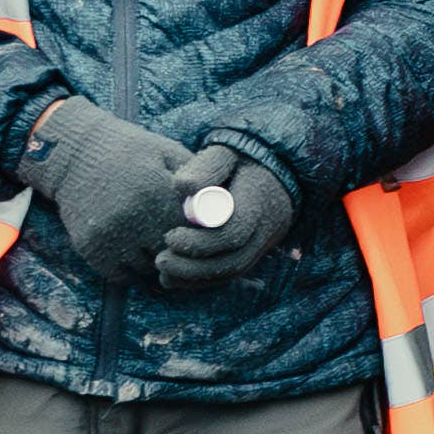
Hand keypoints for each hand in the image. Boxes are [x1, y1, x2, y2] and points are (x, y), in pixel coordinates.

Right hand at [26, 98, 200, 288]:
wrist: (74, 153)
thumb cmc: (129, 151)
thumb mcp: (167, 151)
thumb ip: (197, 179)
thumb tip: (225, 209)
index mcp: (156, 191)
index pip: (195, 231)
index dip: (202, 234)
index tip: (202, 231)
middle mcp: (133, 216)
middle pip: (174, 254)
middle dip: (182, 251)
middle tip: (183, 244)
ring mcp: (109, 235)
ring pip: (149, 269)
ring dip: (158, 263)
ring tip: (157, 245)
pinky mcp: (90, 248)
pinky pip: (122, 277)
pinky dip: (132, 270)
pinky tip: (136, 251)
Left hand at [146, 140, 296, 288]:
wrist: (274, 168)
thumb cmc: (240, 159)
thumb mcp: (225, 153)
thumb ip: (205, 168)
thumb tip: (182, 187)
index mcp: (259, 202)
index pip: (234, 232)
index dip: (200, 242)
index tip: (169, 236)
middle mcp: (266, 229)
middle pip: (233, 261)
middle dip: (194, 267)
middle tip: (159, 260)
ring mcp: (263, 244)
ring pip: (231, 272)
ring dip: (195, 278)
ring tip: (162, 272)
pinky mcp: (254, 253)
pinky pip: (230, 274)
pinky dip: (202, 280)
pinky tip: (174, 277)